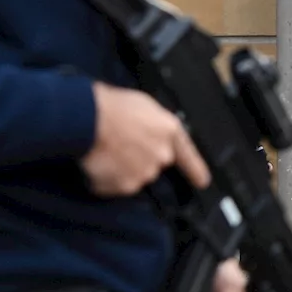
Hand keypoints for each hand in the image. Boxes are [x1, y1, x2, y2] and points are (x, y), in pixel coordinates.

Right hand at [82, 82, 210, 196]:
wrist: (88, 119)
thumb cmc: (113, 105)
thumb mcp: (143, 106)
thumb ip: (153, 125)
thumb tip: (149, 134)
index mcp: (169, 131)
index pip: (188, 155)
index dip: (195, 170)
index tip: (202, 181)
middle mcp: (162, 155)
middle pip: (155, 163)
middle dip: (141, 157)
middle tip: (119, 144)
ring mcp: (144, 173)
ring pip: (134, 175)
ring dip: (122, 168)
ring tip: (105, 150)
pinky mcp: (124, 186)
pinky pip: (114, 185)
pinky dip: (106, 178)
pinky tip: (98, 161)